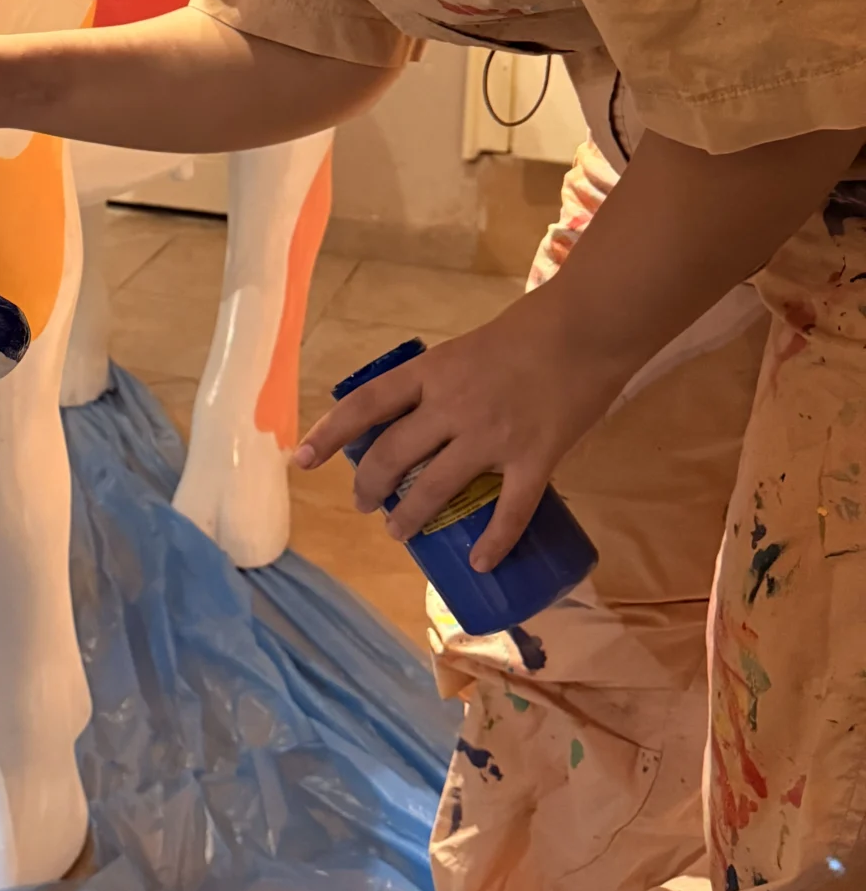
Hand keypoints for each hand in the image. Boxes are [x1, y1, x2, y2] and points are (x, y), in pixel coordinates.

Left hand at [295, 289, 630, 570]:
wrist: (588, 327)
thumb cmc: (529, 330)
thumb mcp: (466, 348)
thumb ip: (443, 382)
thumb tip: (423, 414)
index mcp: (431, 372)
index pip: (365, 405)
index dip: (329, 434)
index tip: (302, 459)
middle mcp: (451, 406)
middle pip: (392, 455)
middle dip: (370, 487)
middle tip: (365, 505)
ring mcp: (492, 436)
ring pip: (435, 488)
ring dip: (411, 517)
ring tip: (400, 533)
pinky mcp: (534, 459)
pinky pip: (509, 511)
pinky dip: (494, 542)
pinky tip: (481, 564)